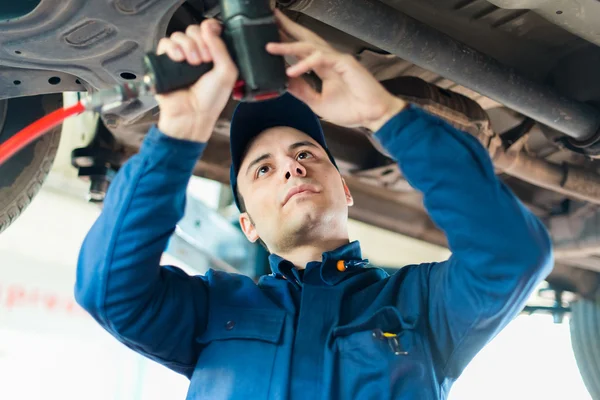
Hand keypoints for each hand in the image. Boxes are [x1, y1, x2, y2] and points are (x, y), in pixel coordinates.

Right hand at [156, 19, 238, 141]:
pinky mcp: (164, 63)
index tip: (213, 36)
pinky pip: (164, 44)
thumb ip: (221, 48)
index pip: (209, 31)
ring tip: (192, 63)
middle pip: (193, 31)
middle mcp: (195, 55)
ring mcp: (179, 58)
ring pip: (179, 36)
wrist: (193, 116)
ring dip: (188, 46)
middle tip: (205, 59)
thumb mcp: (227, 73)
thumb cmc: (210, 101)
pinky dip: (172, 48)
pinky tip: (179, 59)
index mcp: (212, 56)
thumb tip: (209, 28)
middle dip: (200, 42)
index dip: (210, 30)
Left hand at [266, 9, 405, 131]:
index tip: (269, 38)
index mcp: (323, 67)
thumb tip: (284, 82)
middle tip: (270, 18)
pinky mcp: (344, 63)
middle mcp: (329, 59)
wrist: (374, 115)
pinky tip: (292, 71)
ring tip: (270, 47)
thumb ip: (302, 91)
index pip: (301, 50)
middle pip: (304, 39)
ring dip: (288, 46)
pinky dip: (305, 64)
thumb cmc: (353, 109)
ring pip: (309, 47)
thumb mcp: (318, 103)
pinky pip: (320, 59)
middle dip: (287, 28)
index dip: (287, 41)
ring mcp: (336, 59)